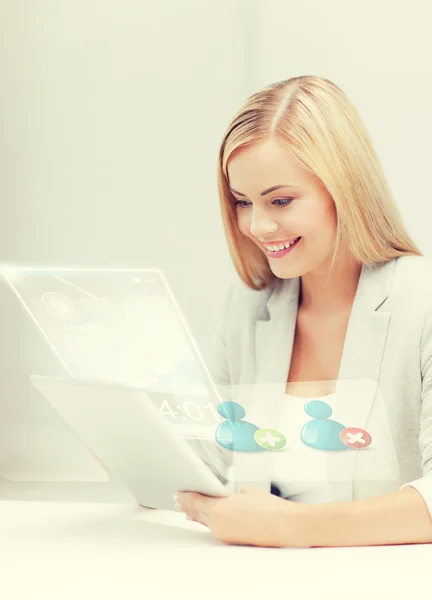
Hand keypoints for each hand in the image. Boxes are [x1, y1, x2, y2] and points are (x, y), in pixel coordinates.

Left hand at [175, 486, 309, 547]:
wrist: (285, 525)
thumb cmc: (269, 507)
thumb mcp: (248, 492)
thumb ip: (234, 494)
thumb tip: (233, 496)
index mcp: (219, 509)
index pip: (197, 501)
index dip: (186, 497)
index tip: (179, 493)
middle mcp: (218, 524)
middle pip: (198, 513)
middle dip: (188, 506)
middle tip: (178, 500)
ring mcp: (225, 534)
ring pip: (206, 522)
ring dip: (196, 515)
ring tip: (186, 511)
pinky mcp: (232, 539)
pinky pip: (216, 528)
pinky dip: (208, 522)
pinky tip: (205, 520)